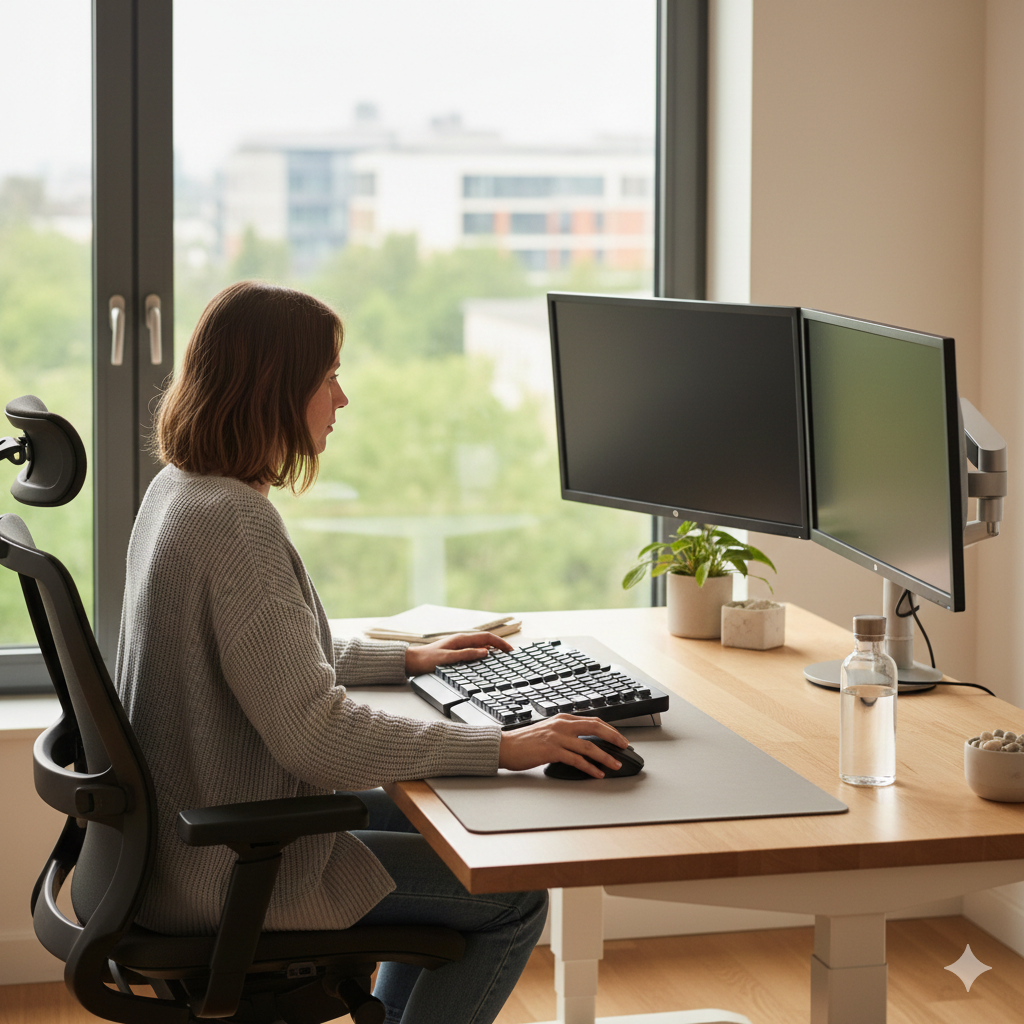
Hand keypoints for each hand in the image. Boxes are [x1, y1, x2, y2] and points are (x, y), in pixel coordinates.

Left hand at [404, 632, 513, 675]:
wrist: (412, 662)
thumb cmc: (427, 660)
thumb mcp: (447, 658)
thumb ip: (466, 654)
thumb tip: (486, 652)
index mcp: (461, 639)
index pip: (487, 637)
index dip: (500, 643)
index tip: (510, 651)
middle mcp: (462, 641)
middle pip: (486, 641)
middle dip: (499, 647)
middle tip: (510, 656)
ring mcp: (459, 647)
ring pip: (481, 647)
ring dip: (492, 651)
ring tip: (502, 660)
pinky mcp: (456, 653)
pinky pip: (474, 652)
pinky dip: (483, 656)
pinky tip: (486, 663)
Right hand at [498, 714, 628, 778]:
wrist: (506, 747)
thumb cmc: (525, 741)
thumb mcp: (548, 730)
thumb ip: (565, 732)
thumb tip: (585, 741)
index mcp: (563, 719)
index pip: (593, 720)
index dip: (610, 729)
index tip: (620, 737)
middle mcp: (562, 725)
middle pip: (596, 728)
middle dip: (614, 737)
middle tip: (625, 747)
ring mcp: (557, 738)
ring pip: (589, 747)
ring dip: (606, 757)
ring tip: (616, 764)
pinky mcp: (552, 751)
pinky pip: (577, 760)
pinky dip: (590, 768)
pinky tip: (597, 773)